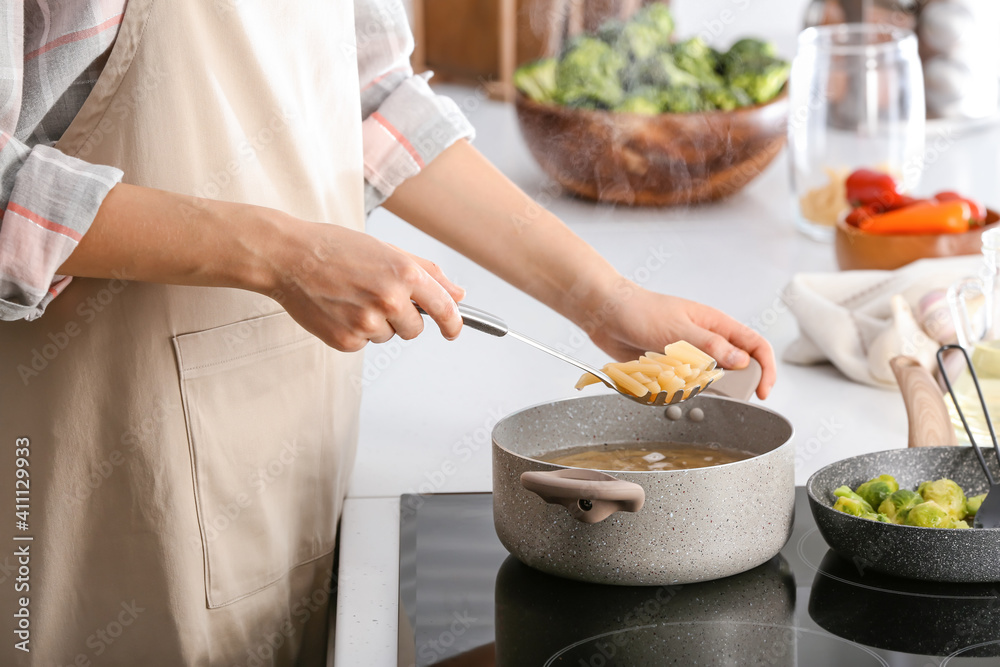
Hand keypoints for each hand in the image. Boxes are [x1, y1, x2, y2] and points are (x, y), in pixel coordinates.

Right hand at [262, 218, 464, 351]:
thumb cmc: (336, 249)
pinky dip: (355, 331)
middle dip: (404, 318)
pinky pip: (365, 344)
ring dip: (377, 323)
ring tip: (352, 298)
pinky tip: (339, 309)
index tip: (453, 330)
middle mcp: (390, 299)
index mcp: (405, 272)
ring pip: (389, 336)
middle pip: (416, 329)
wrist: (289, 257)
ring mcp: (368, 322)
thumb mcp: (387, 250)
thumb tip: (459, 294)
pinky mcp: (347, 340)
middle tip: (376, 296)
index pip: (444, 308)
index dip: (453, 323)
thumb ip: (428, 273)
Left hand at [583, 285, 775, 398]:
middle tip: (715, 393)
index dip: (766, 368)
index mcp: (716, 325)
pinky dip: (677, 390)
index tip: (763, 391)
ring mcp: (689, 356)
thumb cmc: (641, 311)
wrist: (607, 314)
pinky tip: (663, 384)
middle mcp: (706, 341)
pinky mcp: (671, 368)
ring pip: (708, 381)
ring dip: (697, 388)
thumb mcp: (678, 328)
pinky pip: (684, 386)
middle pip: (735, 369)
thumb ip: (710, 345)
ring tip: (678, 383)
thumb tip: (742, 360)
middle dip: (730, 385)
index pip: (755, 346)